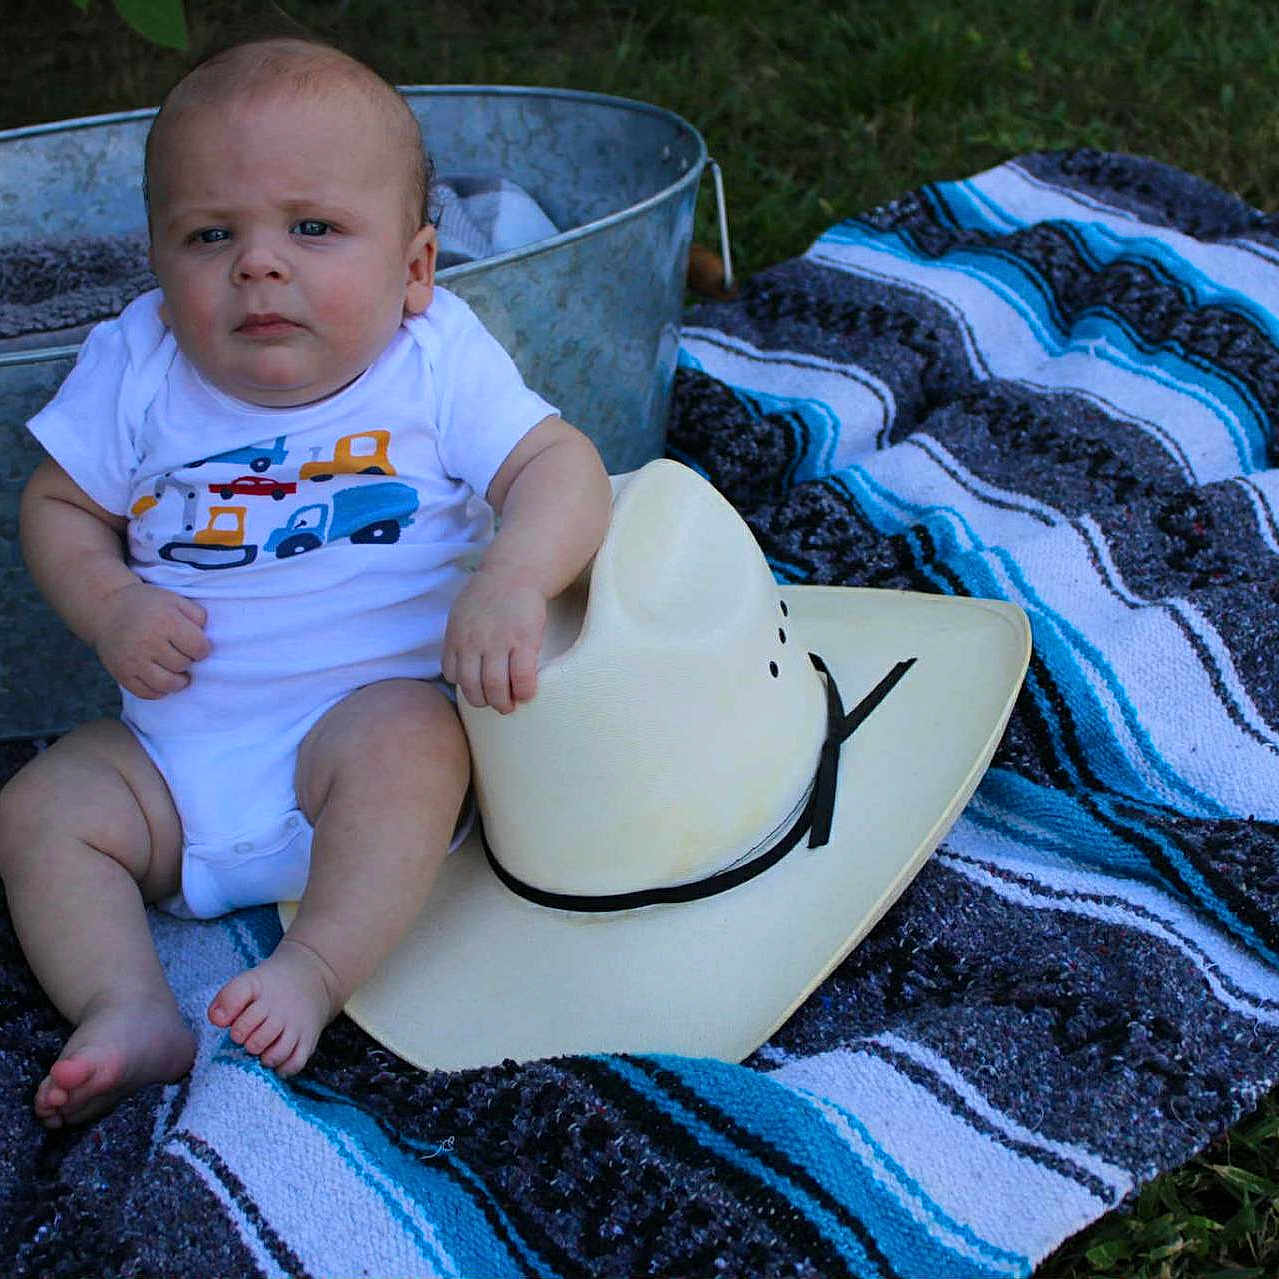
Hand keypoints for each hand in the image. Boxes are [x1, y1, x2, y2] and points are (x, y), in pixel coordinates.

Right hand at [92, 581, 210, 698]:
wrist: (107, 608)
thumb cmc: (148, 605)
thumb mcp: (175, 600)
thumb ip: (197, 616)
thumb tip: (206, 639)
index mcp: (165, 621)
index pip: (198, 648)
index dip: (202, 649)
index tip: (196, 646)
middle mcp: (148, 642)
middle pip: (183, 664)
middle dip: (188, 661)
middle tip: (181, 654)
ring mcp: (133, 660)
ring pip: (167, 684)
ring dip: (178, 681)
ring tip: (177, 672)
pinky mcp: (122, 673)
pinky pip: (147, 693)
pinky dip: (159, 691)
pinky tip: (161, 679)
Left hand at [441, 566, 546, 713]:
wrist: (515, 572)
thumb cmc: (489, 595)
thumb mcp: (461, 614)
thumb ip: (458, 640)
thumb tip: (458, 668)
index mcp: (456, 636)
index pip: (452, 675)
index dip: (465, 687)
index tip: (478, 689)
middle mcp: (474, 642)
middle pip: (473, 688)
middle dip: (484, 703)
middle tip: (497, 705)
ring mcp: (499, 642)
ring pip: (496, 688)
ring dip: (504, 703)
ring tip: (510, 704)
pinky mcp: (524, 641)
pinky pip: (522, 678)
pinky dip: (524, 691)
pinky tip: (527, 692)